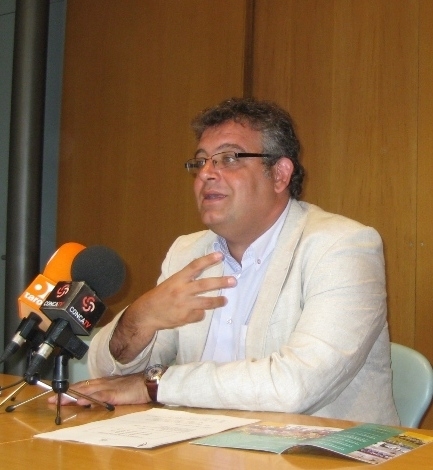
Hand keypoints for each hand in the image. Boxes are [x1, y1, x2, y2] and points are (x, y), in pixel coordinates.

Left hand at [47, 373, 149, 405]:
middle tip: (50, 398)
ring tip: (60, 400)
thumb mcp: (118, 388)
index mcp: (105, 381)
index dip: (70, 388)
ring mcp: (108, 387)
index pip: (84, 385)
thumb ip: (106, 392)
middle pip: (81, 387)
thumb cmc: (136, 386)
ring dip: (72, 395)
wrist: (149, 382)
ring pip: (87, 390)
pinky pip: (99, 395)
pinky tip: (80, 400)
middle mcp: (104, 382)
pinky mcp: (114, 393)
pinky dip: (89, 398)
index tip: (57, 393)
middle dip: (66, 392)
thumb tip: (94, 399)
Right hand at [110, 252, 235, 361]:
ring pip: (206, 302)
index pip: (195, 266)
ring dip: (218, 301)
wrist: (147, 314)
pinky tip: (197, 313)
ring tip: (225, 300)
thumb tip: (203, 274)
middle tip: (233, 281)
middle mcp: (182, 290)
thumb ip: (186, 279)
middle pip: (205, 284)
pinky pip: (199, 315)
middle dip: (221, 282)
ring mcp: (184, 305)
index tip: (220, 255)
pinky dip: (200, 314)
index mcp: (177, 279)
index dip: (208, 260)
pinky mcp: (185, 317)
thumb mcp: (171, 282)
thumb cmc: (161, 296)